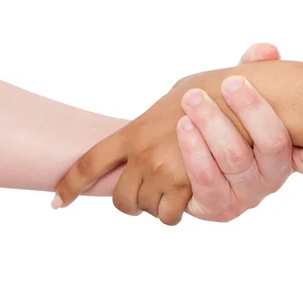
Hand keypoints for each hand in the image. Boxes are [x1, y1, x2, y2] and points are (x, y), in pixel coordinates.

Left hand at [52, 50, 275, 224]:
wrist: (245, 97)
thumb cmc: (216, 89)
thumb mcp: (178, 91)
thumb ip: (159, 113)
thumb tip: (155, 118)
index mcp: (134, 130)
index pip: (89, 163)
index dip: (70, 185)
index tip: (58, 202)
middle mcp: (143, 154)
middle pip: (121, 197)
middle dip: (130, 202)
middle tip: (145, 196)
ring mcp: (163, 171)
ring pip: (147, 207)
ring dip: (157, 204)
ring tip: (174, 192)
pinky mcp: (187, 186)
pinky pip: (170, 214)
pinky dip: (176, 211)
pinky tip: (187, 200)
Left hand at [178, 43, 302, 221]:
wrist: (180, 163)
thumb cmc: (224, 125)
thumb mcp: (240, 100)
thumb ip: (256, 75)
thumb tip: (266, 51)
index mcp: (289, 154)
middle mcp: (272, 176)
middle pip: (274, 146)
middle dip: (252, 110)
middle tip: (231, 83)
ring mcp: (245, 194)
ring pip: (236, 158)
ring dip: (213, 124)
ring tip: (193, 99)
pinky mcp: (216, 206)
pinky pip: (206, 179)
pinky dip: (194, 150)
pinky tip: (183, 126)